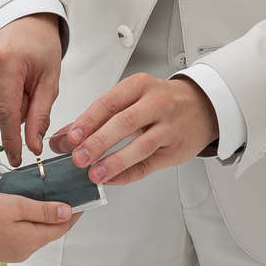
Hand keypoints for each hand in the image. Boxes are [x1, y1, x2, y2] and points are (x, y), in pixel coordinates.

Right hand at [0, 13, 63, 160]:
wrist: (26, 24)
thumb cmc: (41, 48)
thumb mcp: (50, 80)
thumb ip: (41, 114)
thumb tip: (33, 145)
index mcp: (6, 62)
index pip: (5, 112)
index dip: (12, 140)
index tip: (17, 159)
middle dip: (14, 117)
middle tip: (30, 96)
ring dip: (5, 110)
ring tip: (19, 88)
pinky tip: (7, 86)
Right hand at [0, 193, 75, 263]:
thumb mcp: (16, 206)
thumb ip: (44, 211)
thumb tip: (68, 213)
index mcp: (32, 240)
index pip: (63, 227)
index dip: (75, 212)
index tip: (83, 197)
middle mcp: (25, 251)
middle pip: (50, 231)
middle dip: (59, 213)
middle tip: (63, 190)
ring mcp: (11, 252)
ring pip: (34, 233)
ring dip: (41, 217)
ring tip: (42, 195)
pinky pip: (21, 235)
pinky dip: (26, 222)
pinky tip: (20, 208)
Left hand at [49, 74, 219, 187]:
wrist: (201, 107)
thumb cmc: (160, 101)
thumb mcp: (130, 98)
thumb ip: (98, 116)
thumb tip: (64, 137)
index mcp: (139, 86)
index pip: (109, 102)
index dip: (88, 121)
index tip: (70, 137)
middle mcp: (156, 104)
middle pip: (124, 123)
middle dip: (98, 142)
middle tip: (79, 158)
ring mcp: (168, 128)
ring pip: (140, 146)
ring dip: (114, 162)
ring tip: (95, 174)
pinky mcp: (175, 150)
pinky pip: (149, 164)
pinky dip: (129, 173)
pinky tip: (113, 179)